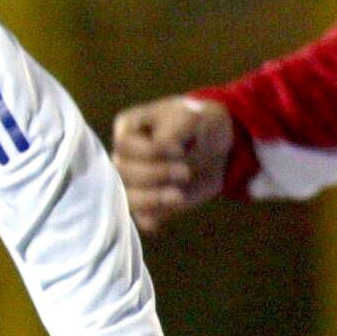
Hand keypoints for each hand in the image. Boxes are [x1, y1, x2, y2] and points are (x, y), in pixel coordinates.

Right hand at [110, 95, 234, 233]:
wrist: (215, 144)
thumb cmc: (195, 122)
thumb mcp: (187, 117)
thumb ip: (170, 133)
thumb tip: (160, 151)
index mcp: (127, 130)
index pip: (123, 145)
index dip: (149, 151)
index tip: (179, 149)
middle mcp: (125, 157)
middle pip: (121, 172)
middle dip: (153, 175)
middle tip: (185, 172)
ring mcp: (135, 182)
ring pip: (126, 197)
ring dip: (149, 199)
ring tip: (178, 196)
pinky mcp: (150, 203)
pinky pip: (141, 217)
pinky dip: (152, 218)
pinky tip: (167, 215)